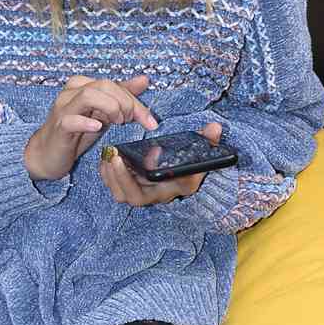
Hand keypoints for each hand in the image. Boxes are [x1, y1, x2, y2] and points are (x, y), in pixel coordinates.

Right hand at [23, 73, 157, 181]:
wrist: (48, 153)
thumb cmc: (76, 131)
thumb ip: (122, 96)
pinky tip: (98, 127)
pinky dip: (86, 122)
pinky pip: (71, 119)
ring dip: (110, 107)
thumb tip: (144, 80)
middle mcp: (72, 92)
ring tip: (118, 122)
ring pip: (88, 96)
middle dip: (125, 102)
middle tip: (132, 121)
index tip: (150, 121)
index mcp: (83, 86)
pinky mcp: (59, 126)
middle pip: (103, 86)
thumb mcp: (103, 112)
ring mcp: (63, 108)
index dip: (135, 101)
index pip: (114, 85)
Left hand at [98, 121, 224, 206]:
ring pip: (115, 190)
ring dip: (108, 173)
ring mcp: (139, 191)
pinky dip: (108, 170)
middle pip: (122, 195)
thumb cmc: (195, 170)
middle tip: (111, 154)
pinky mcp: (132, 184)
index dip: (126, 180)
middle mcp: (148, 196)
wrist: (190, 177)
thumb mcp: (203, 159)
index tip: (121, 160)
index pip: (138, 196)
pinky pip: (114, 183)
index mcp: (161, 193)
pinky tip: (109, 155)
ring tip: (108, 153)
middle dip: (113, 176)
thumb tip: (215, 127)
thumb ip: (209, 143)